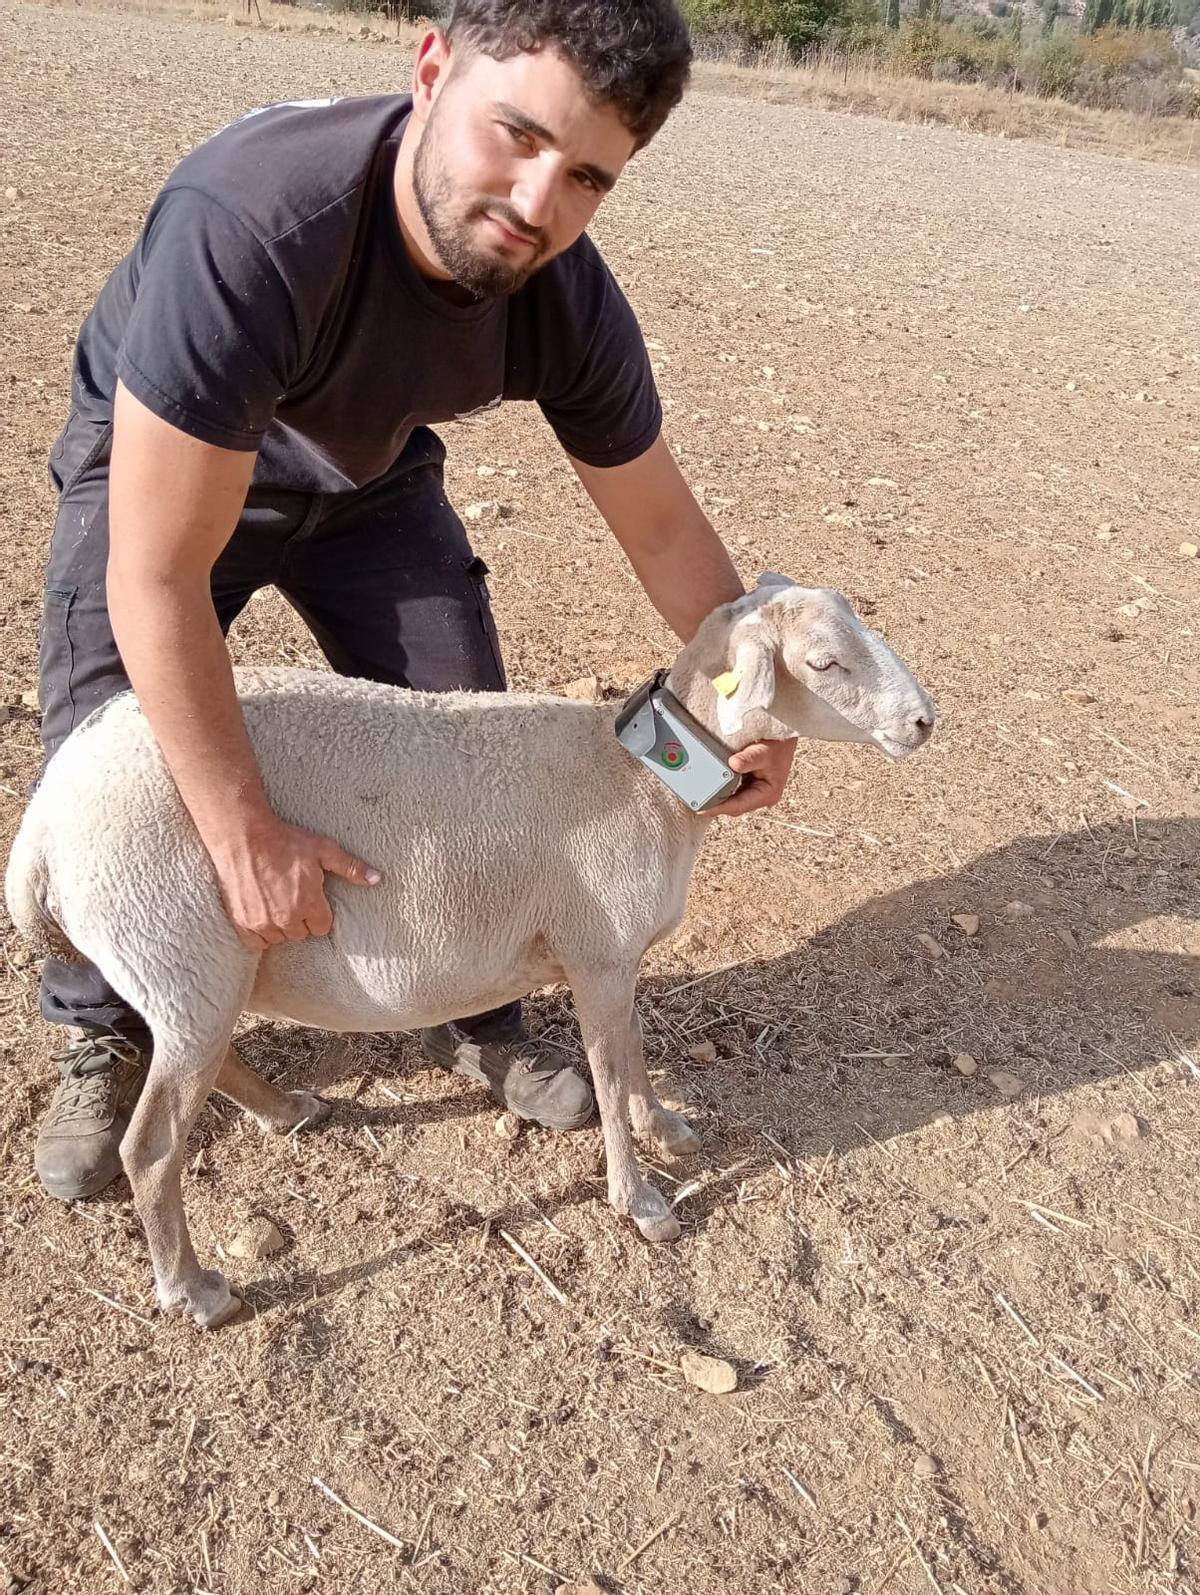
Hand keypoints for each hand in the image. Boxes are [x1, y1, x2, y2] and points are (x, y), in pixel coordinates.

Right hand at [207, 819, 381, 950]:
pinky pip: (256, 943)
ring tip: (275, 902)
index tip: (310, 897)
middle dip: (299, 918)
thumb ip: (351, 867)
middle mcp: (286, 918)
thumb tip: (378, 879)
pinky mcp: (241, 922)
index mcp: (309, 903)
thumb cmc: (285, 841)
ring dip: (279, 926)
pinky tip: (261, 913)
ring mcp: (262, 922)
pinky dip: (260, 932)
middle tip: (291, 895)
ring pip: (279, 938)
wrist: (243, 836)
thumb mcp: (323, 849)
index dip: (318, 912)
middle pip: (300, 933)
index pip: (322, 927)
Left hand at [708, 739, 797, 816]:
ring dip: (718, 796)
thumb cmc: (779, 744)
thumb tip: (733, 764)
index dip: (720, 808)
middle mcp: (760, 795)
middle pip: (733, 805)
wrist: (785, 734)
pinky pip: (732, 788)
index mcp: (767, 794)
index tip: (703, 809)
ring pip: (732, 798)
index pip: (739, 805)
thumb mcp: (763, 751)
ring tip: (699, 795)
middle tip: (696, 802)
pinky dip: (721, 787)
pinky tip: (710, 784)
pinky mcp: (748, 782)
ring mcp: (754, 790)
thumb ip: (748, 759)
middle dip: (716, 804)